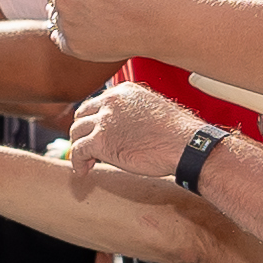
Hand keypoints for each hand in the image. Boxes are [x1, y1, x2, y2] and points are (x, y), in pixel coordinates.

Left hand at [62, 79, 203, 189]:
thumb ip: (131, 112)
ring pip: (76, 133)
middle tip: (89, 149)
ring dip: (80, 148)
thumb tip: (120, 127)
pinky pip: (77, 151)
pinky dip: (77, 163)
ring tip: (88, 161)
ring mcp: (104, 120)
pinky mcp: (100, 141)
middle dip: (84, 132)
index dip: (94, 121)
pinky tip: (84, 171)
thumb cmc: (176, 133)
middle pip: (82, 116)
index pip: (96, 103)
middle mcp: (111, 101)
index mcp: (124, 91)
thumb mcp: (151, 109)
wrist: (186, 145)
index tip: (97, 134)